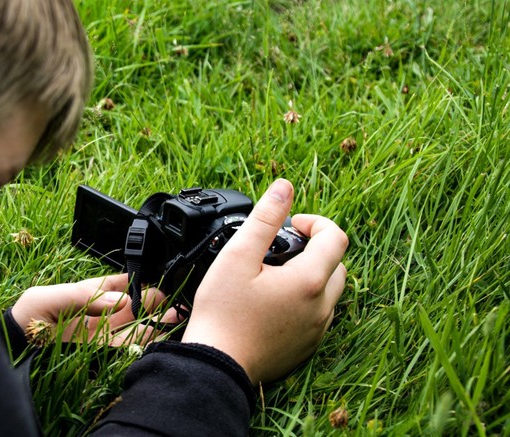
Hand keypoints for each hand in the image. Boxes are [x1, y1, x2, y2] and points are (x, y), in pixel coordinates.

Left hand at [11, 273, 177, 346]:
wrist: (17, 346)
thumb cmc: (29, 313)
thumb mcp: (52, 295)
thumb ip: (84, 296)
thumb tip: (117, 300)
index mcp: (92, 292)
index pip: (123, 283)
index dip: (142, 280)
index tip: (162, 280)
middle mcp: (102, 311)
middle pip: (136, 305)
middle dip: (157, 302)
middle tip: (176, 301)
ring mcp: (102, 332)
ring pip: (136, 326)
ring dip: (156, 323)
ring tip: (177, 319)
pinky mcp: (100, 352)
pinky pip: (126, 348)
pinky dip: (143, 345)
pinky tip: (157, 341)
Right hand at [182, 179, 347, 383]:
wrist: (216, 365)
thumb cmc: (222, 312)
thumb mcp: (237, 256)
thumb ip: (264, 219)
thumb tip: (284, 188)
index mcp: (309, 282)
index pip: (336, 237)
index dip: (314, 222)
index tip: (289, 225)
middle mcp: (322, 308)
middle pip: (336, 264)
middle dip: (314, 248)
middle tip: (279, 249)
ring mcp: (316, 330)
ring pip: (329, 291)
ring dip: (311, 274)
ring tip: (273, 275)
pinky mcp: (307, 347)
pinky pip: (318, 315)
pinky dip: (305, 299)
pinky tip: (272, 301)